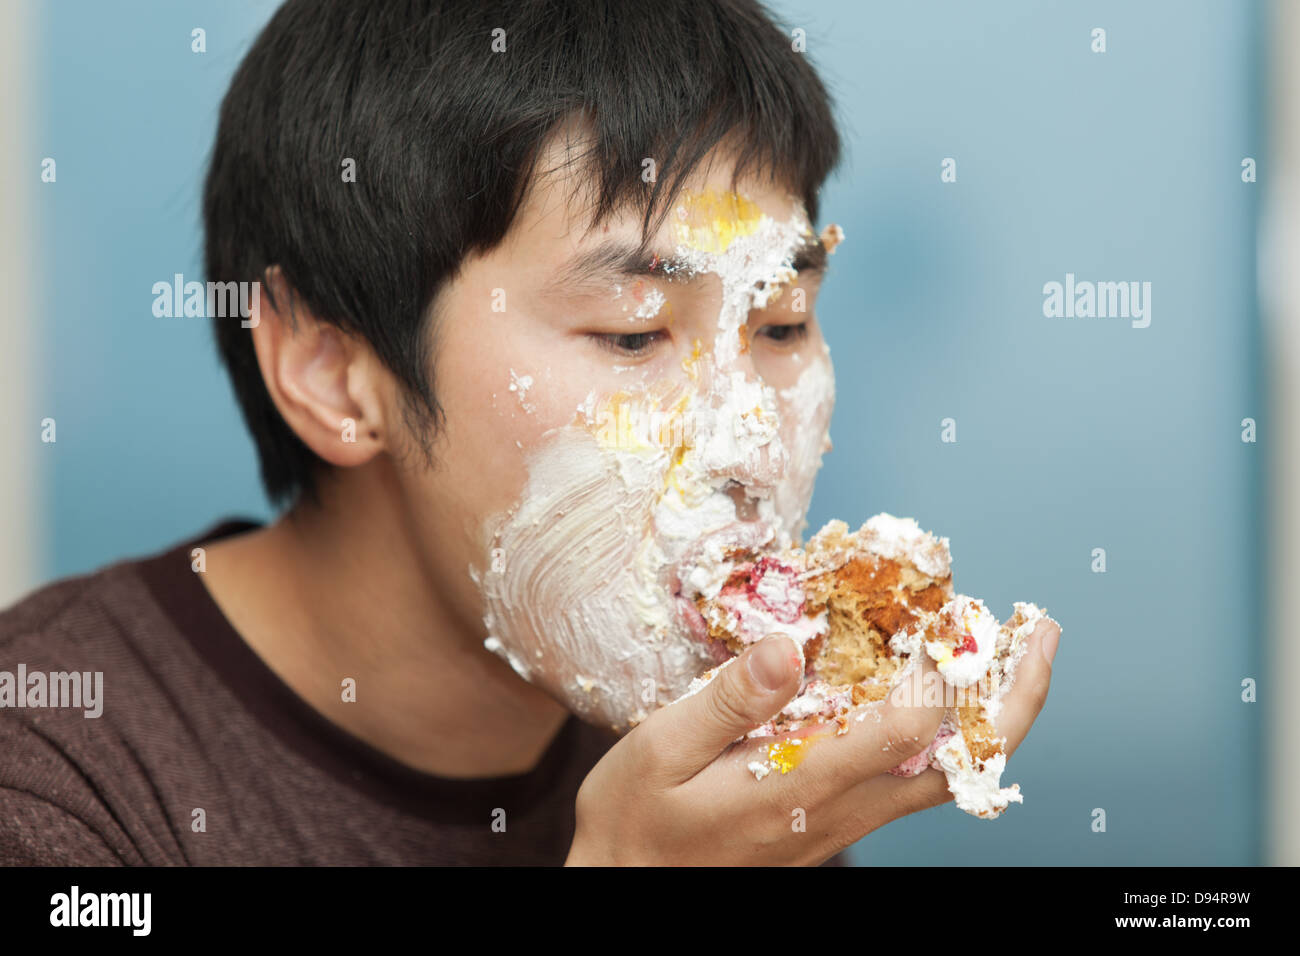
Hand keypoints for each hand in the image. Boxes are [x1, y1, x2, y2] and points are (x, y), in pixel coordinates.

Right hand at [565, 619, 1058, 864]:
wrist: (625, 885)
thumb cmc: (634, 817)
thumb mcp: (659, 749)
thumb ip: (730, 699)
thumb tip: (791, 645)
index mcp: (796, 788)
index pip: (899, 735)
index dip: (941, 677)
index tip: (961, 621)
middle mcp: (837, 812)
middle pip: (957, 766)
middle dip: (1012, 700)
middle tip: (1038, 635)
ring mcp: (842, 824)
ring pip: (945, 777)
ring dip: (989, 717)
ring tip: (1007, 653)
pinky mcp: (833, 824)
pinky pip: (910, 783)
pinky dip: (945, 734)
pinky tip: (935, 692)